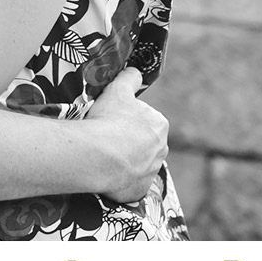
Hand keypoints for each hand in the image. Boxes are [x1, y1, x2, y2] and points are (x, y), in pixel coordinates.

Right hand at [83, 67, 168, 202]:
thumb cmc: (110, 120)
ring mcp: (151, 171)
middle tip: (107, 137)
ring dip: (124, 159)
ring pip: (137, 162)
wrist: (100, 156)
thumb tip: (135, 70)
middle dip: (128, 140)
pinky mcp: (139, 189)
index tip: (113, 120)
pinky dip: (120, 178)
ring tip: (104, 154)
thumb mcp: (117, 90)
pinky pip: (130, 182)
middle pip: (144, 142)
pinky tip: (106, 171)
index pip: (146, 119)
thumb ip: (129, 78)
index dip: (128, 118)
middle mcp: (161, 149)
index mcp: (159, 124)